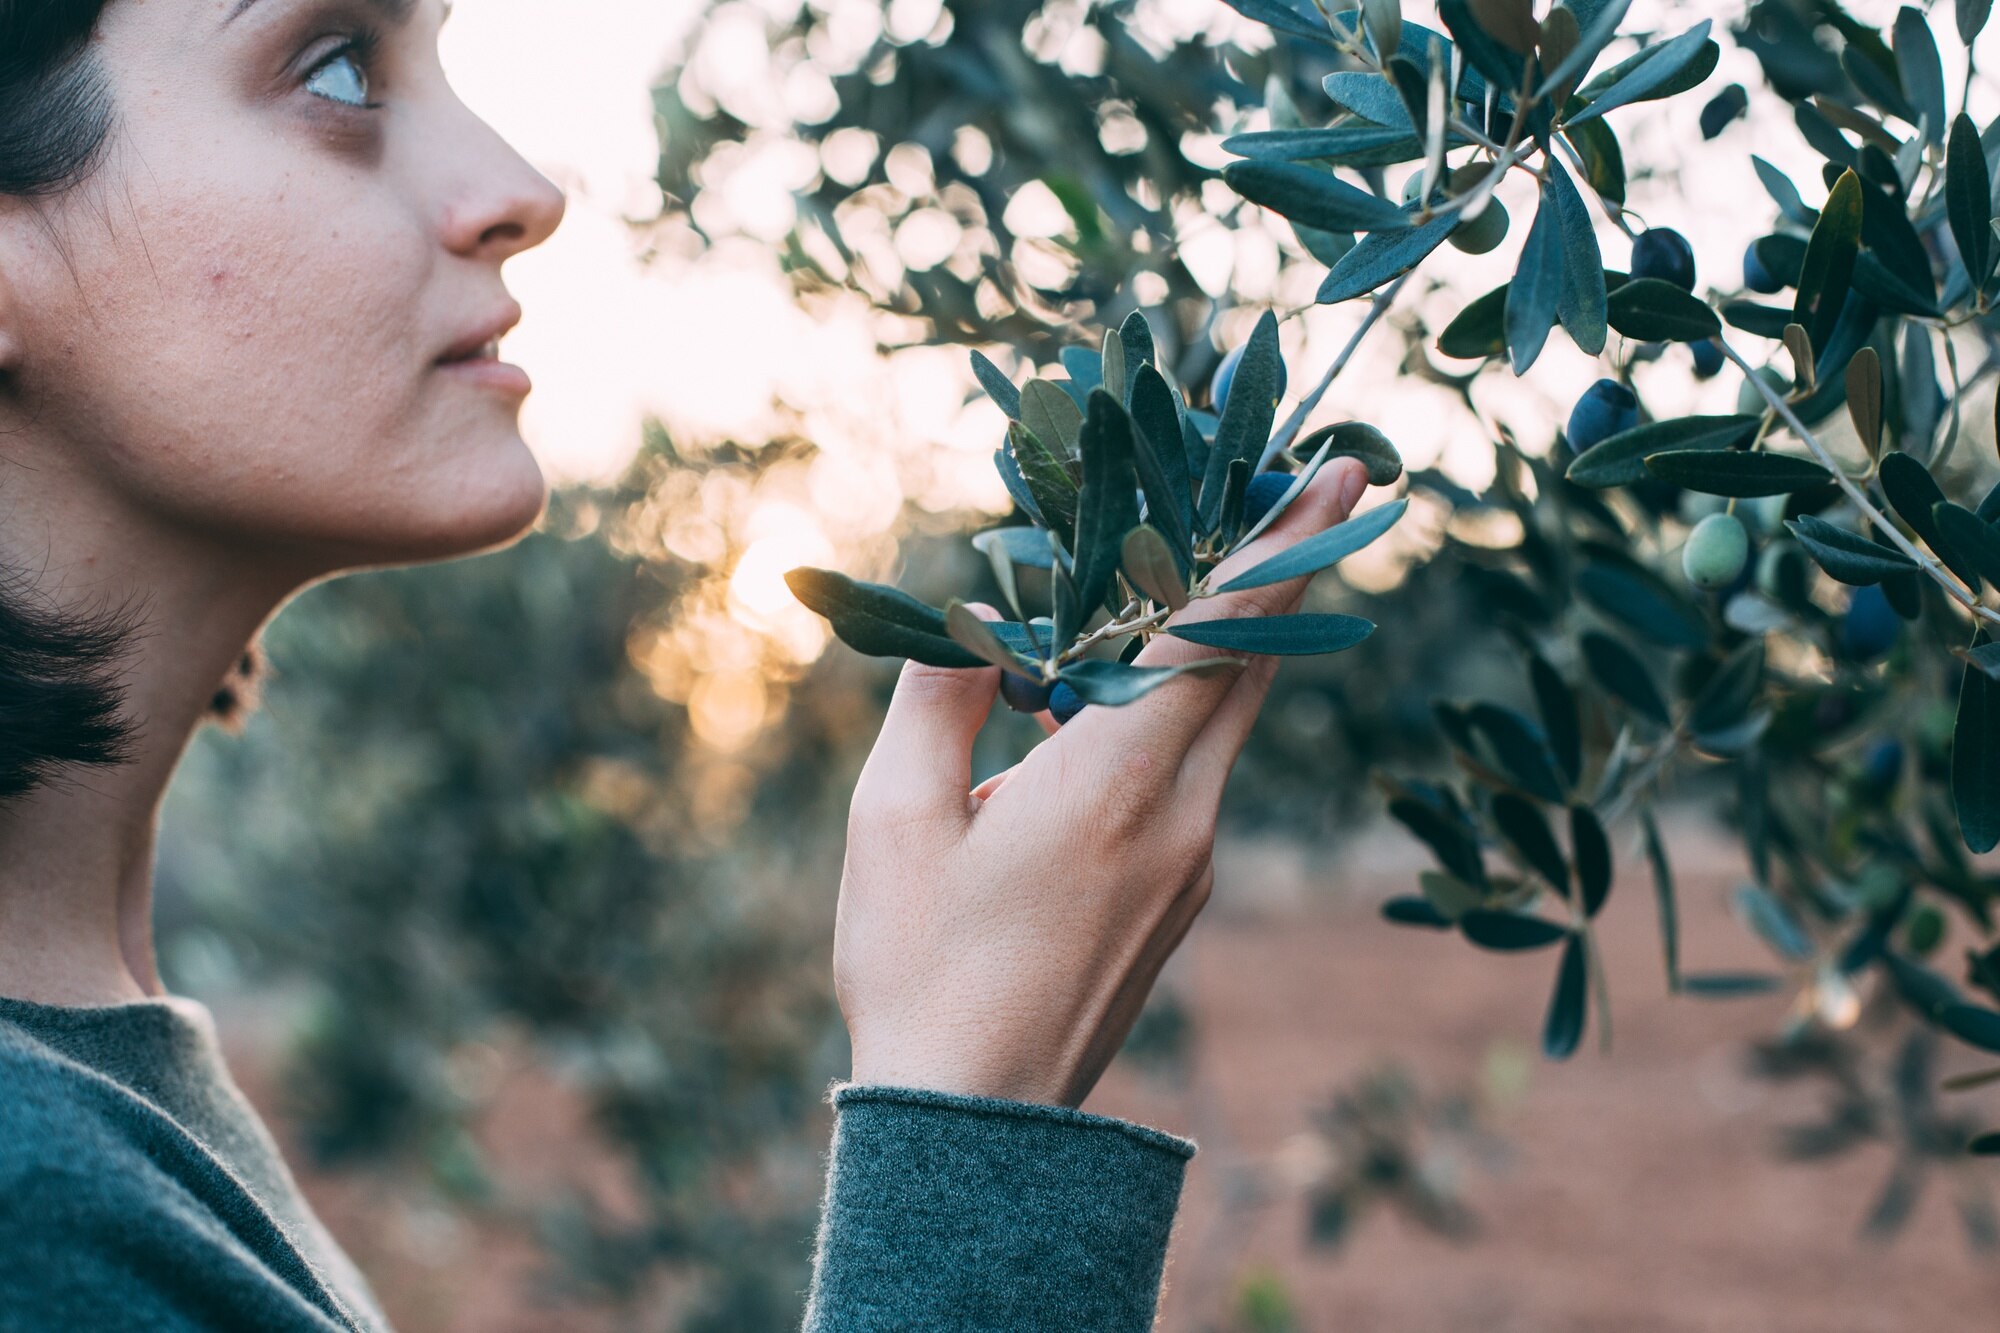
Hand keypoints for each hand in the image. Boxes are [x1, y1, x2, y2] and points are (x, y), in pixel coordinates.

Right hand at [832, 458, 1371, 1107]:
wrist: (978, 1127)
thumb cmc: (921, 970)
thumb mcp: (896, 820)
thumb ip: (940, 700)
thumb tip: (979, 622)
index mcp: (1115, 784)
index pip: (1218, 635)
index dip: (1281, 543)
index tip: (1341, 469)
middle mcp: (1181, 817)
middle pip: (1252, 666)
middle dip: (1281, 569)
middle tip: (1302, 483)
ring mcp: (1191, 862)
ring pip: (1230, 719)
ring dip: (1233, 638)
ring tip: (1205, 568)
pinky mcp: (1179, 895)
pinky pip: (1199, 770)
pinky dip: (1186, 707)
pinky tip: (1120, 696)